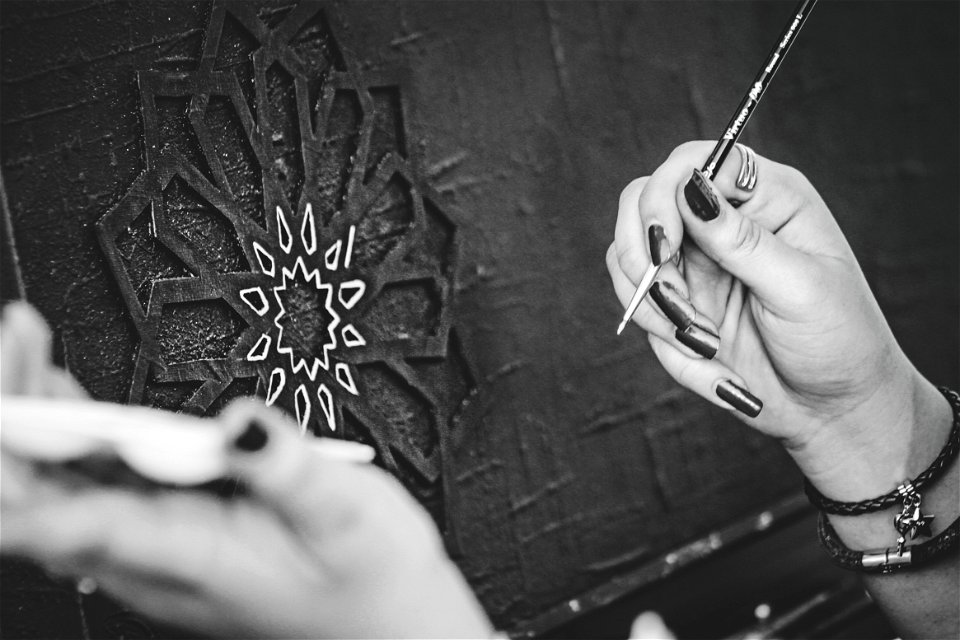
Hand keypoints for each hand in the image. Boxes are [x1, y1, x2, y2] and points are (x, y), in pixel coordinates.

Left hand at [1, 303, 493, 638]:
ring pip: (60, 484)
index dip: (17, 467)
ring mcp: (160, 539)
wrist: (389, 616)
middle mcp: (157, 553)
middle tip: (19, 339)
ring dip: (34, 417)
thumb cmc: (371, 581)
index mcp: (188, 554)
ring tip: (26, 345)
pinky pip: (98, 477)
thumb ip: (289, 469)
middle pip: (40, 495)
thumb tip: (239, 420)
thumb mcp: (346, 518)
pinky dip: (73, 429)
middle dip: (16, 417)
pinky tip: (64, 394)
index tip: (10, 401)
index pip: (65, 523)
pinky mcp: (175, 522)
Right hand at [606, 142, 950, 501]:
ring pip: (628, 256)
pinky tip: (706, 357)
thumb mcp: (800, 288)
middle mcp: (722, 221)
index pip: (692, 162)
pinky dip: (661, 338)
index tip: (665, 246)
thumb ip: (742, 241)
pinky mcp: (678, 301)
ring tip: (702, 341)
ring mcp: (695, 262)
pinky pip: (638, 306)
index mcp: (767, 198)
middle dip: (644, 254)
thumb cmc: (840, 342)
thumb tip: (692, 190)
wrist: (833, 410)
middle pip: (641, 201)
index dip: (665, 195)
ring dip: (653, 305)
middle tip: (673, 302)